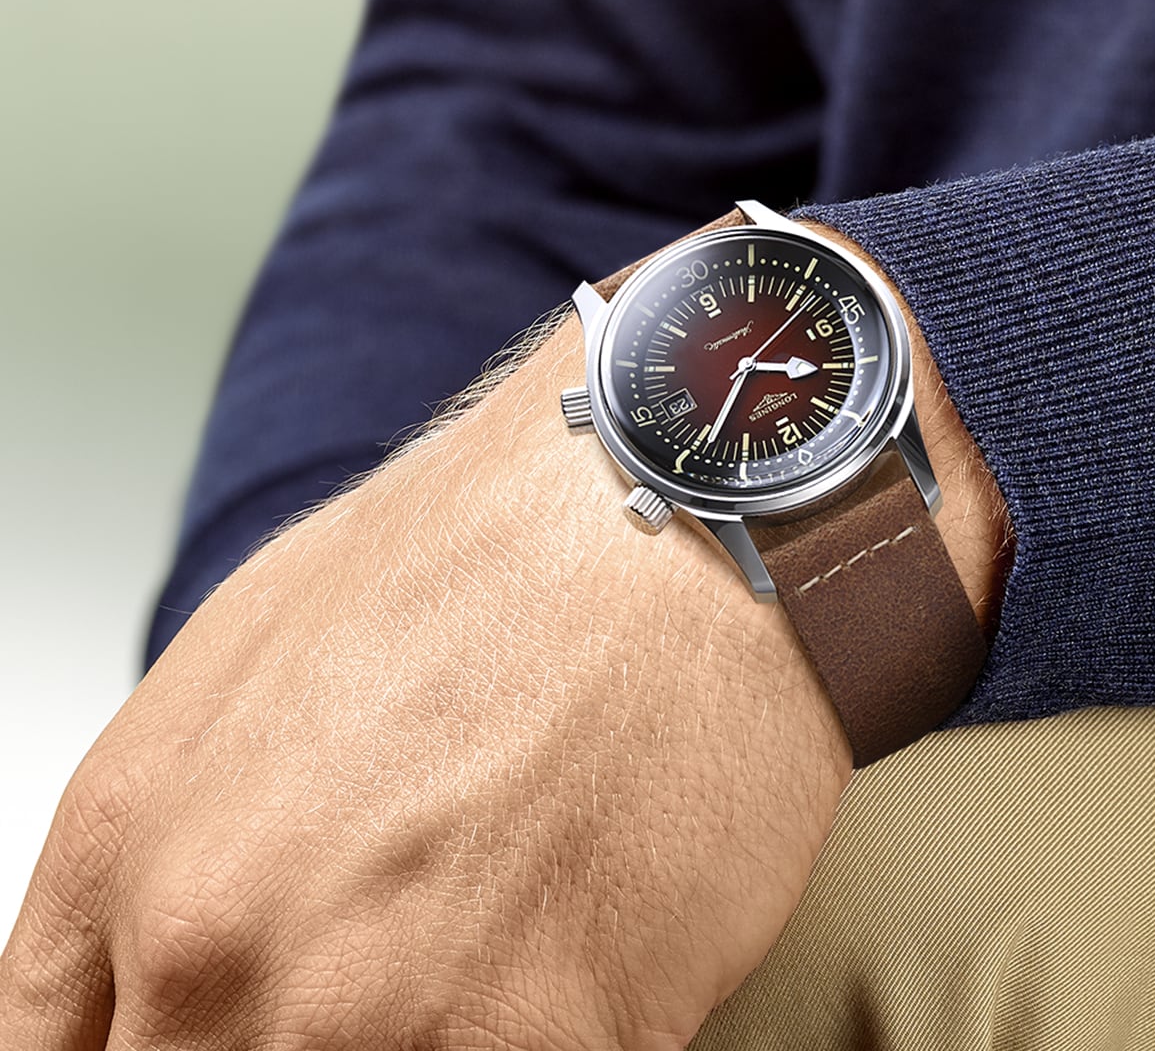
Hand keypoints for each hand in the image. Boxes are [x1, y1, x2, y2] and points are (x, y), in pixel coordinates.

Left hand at [0, 235, 1009, 1048]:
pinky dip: (561, 1024)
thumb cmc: (491, 542)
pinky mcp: (563, 1041)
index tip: (231, 1024)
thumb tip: (161, 968)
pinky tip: (593, 923)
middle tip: (400, 955)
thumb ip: (167, 849)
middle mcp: (234, 958)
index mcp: (137, 858)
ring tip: (498, 930)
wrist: (676, 500)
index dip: (162, 1046)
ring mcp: (396, 1017)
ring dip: (441, 1034)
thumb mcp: (249, 652)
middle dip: (308, 1034)